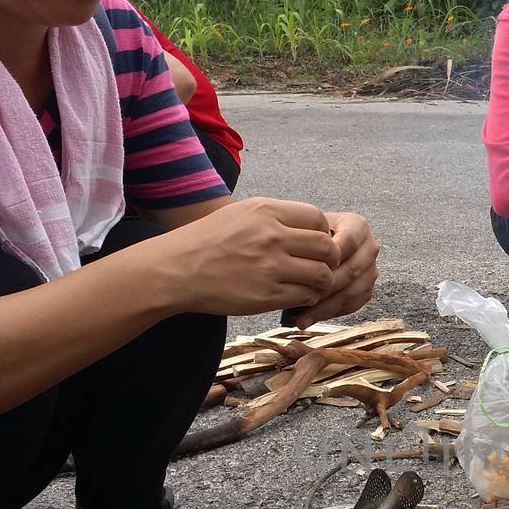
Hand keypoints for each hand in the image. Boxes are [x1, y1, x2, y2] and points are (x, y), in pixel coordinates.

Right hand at [166, 197, 338, 316]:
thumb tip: (311, 227)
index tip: (318, 244)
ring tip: (312, 284)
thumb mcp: (241, 214)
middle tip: (323, 267)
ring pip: (322, 274)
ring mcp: (270, 266)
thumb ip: (276, 217)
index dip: (324, 233)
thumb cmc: (208, 241)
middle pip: (327, 247)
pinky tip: (298, 296)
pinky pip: (305, 296)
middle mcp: (272, 236)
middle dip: (331, 259)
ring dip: (322, 282)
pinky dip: (308, 298)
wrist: (177, 269)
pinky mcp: (266, 295)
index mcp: (266, 211)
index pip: (318, 218)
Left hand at [292, 211, 378, 327]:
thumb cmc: (308, 235)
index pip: (348, 241)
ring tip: (301, 316)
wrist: (315, 244)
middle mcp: (369, 248)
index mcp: (358, 227)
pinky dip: (330, 313)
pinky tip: (309, 318)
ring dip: (325, 306)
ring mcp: (371, 270)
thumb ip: (305, 240)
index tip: (304, 267)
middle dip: (324, 286)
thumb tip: (300, 266)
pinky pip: (352, 305)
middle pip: (352, 270)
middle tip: (299, 295)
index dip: (328, 256)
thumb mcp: (305, 228)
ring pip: (352, 292)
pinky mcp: (367, 290)